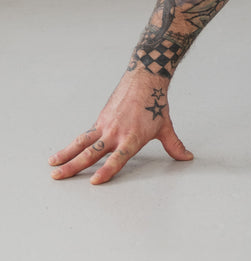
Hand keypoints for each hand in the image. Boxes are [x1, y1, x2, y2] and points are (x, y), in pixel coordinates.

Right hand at [49, 71, 192, 184]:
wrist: (146, 78)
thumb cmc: (155, 104)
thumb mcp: (165, 126)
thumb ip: (174, 145)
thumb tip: (187, 157)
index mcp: (133, 138)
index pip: (118, 158)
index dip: (107, 170)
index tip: (95, 182)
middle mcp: (116, 133)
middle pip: (93, 153)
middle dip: (75, 167)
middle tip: (59, 177)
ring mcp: (106, 126)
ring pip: (82, 144)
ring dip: (66, 156)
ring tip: (52, 167)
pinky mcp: (100, 120)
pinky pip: (84, 136)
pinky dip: (71, 146)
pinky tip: (60, 154)